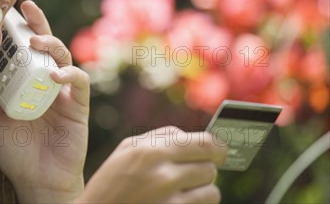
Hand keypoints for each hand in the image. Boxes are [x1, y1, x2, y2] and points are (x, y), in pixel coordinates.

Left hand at [0, 0, 89, 202]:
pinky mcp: (78, 106)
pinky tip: (55, 74)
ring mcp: (63, 92)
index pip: (26, 49)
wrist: (37, 182)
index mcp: (28, 82)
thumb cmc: (16, 152)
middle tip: (26, 8)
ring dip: (51, 44)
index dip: (19, 29)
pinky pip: (79, 82)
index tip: (6, 12)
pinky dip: (70, 73)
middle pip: (46, 45)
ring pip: (64, 56)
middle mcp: (47, 81)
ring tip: (36, 40)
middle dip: (38, 23)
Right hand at [77, 126, 227, 203]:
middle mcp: (163, 173)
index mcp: (151, 150)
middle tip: (193, 173)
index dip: (218, 147)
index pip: (204, 143)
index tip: (221, 150)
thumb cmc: (110, 184)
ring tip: (183, 191)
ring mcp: (171, 200)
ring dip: (203, 190)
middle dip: (205, 169)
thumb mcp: (126, 151)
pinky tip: (179, 202)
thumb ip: (158, 137)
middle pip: (210, 167)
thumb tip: (188, 134)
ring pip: (212, 190)